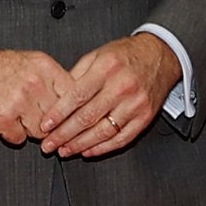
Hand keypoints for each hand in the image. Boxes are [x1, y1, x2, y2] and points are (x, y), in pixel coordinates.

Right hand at [0, 39, 68, 143]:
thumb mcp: (29, 64)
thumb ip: (52, 81)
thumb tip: (74, 103)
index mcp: (44, 67)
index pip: (74, 98)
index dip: (72, 113)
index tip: (70, 121)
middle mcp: (34, 83)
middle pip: (59, 119)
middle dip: (49, 124)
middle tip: (36, 119)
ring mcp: (19, 101)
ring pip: (40, 132)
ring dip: (29, 130)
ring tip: (17, 117)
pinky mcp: (2, 118)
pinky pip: (18, 139)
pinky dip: (10, 135)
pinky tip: (2, 120)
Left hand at [43, 31, 179, 156]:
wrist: (160, 55)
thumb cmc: (127, 55)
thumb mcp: (98, 54)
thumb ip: (77, 75)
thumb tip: (57, 98)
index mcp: (106, 68)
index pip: (77, 96)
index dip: (58, 114)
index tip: (45, 126)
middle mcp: (122, 87)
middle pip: (87, 117)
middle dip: (64, 134)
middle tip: (49, 144)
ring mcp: (135, 104)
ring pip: (103, 131)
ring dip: (81, 145)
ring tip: (65, 150)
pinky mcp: (145, 117)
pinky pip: (122, 138)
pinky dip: (103, 148)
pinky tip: (88, 151)